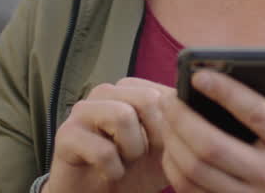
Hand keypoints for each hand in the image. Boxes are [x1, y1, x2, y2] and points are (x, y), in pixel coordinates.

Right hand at [43, 78, 171, 192]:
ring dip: (132, 151)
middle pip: (147, 99)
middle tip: (142, 156)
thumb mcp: (166, 149)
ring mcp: (83, 110)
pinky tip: (109, 174)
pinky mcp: (66, 135)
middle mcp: (106, 92)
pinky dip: (113, 171)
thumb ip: (181, 126)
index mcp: (131, 90)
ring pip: (123, 116)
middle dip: (154, 138)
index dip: (173, 126)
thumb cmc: (134, 171)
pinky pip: (103, 149)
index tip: (164, 147)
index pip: (166, 92)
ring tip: (125, 162)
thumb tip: (198, 108)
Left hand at [159, 65, 264, 191]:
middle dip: (182, 117)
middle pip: (212, 145)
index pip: (256, 114)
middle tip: (170, 97)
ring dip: (173, 142)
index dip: (224, 90)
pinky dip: (175, 169)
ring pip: (195, 171)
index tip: (200, 74)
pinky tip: (174, 150)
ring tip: (167, 120)